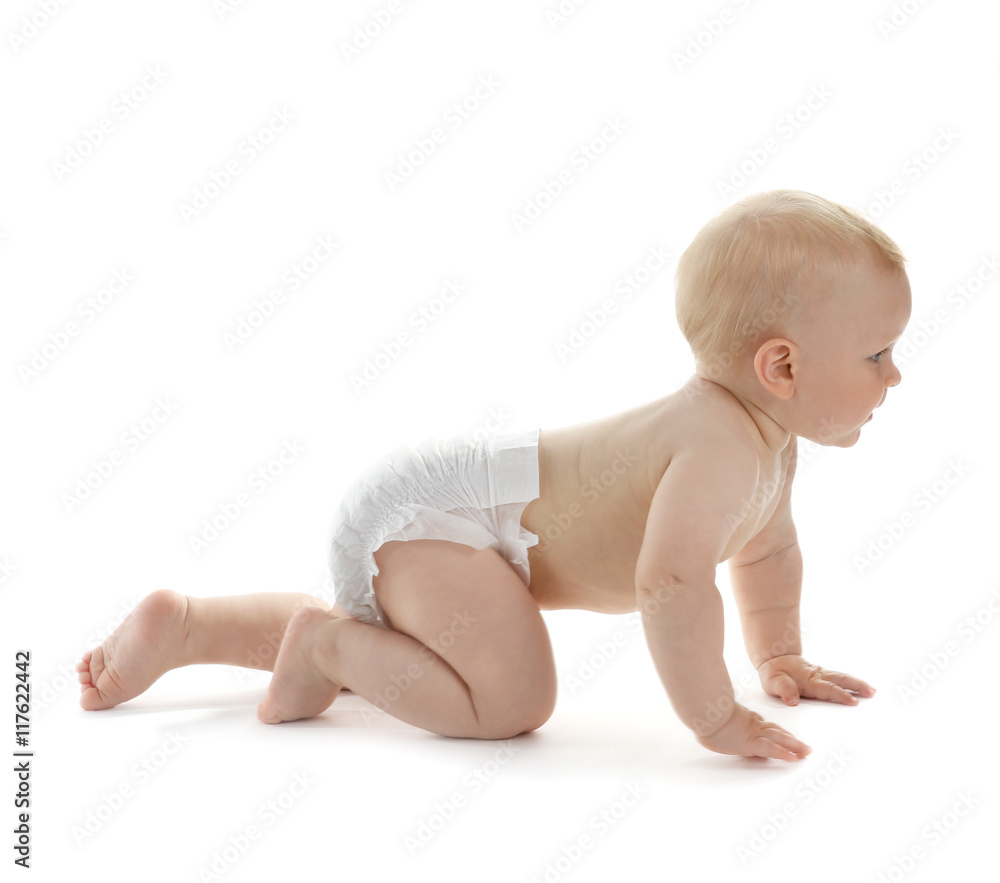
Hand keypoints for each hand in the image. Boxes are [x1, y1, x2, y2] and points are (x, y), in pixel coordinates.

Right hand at [696, 702, 810, 761]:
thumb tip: (701, 716)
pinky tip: (793, 758)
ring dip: (794, 746)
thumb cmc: (702, 710)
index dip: (775, 730)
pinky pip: (771, 749)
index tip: (783, 734)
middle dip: (790, 739)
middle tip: (803, 746)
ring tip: (806, 752)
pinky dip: (783, 753)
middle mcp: (750, 724)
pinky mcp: (751, 743)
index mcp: (741, 716)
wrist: (704, 711)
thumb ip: (710, 714)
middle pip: (775, 731)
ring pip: (778, 739)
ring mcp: (752, 733)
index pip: (762, 724)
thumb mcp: (706, 712)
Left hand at [758, 655, 875, 705]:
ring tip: (872, 691)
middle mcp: (818, 676)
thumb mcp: (773, 681)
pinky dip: (851, 681)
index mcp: (808, 680)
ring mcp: (821, 674)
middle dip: (857, 686)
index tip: (853, 701)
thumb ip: (783, 689)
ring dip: (857, 683)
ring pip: (842, 678)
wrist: (774, 659)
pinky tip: (860, 686)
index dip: (841, 695)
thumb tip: (792, 700)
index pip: (827, 689)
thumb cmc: (774, 672)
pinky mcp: (822, 675)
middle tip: (871, 693)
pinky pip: (838, 678)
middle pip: (840, 680)